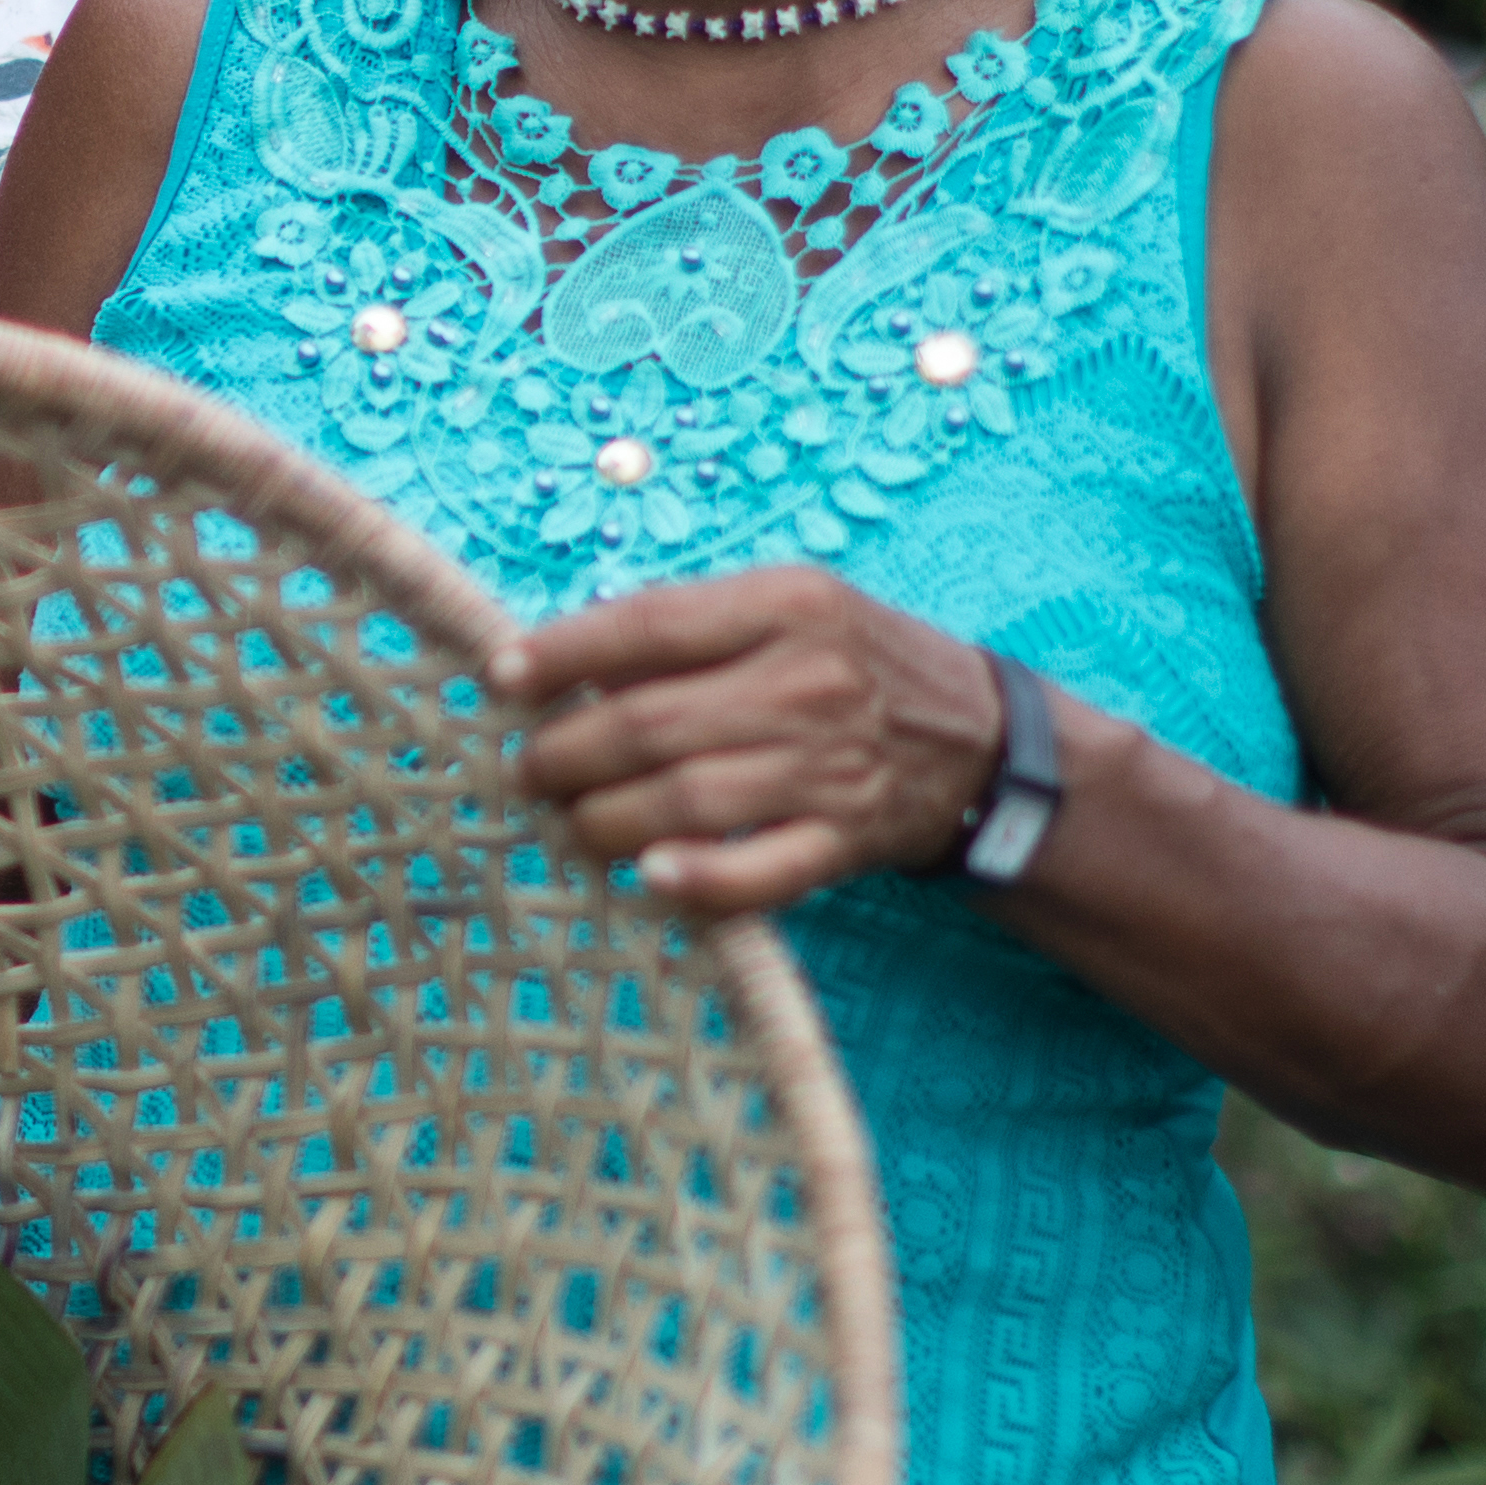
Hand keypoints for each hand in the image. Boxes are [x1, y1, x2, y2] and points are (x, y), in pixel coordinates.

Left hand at [498, 569, 1004, 916]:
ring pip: (687, 799)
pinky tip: (649, 876)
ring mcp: (830, 765)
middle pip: (652, 723)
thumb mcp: (789, 609)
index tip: (499, 679)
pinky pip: (761, 870)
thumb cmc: (855, 665)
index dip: (563, 654)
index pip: (652, 624)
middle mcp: (808, 679)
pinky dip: (700, 880)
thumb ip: (691, 630)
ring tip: (570, 823)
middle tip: (528, 772)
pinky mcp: (847, 838)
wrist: (986, 742)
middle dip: (566, 754)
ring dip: (606, 820)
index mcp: (788, 604)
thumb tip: (564, 666)